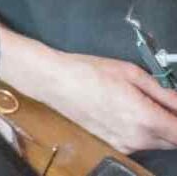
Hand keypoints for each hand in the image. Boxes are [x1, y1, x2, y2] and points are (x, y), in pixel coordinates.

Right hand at [39, 53, 176, 152]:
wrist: (55, 82)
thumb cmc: (90, 72)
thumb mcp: (131, 73)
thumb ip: (163, 91)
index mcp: (145, 119)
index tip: (175, 107)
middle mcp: (137, 139)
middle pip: (172, 140)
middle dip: (172, 122)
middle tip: (162, 101)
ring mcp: (124, 145)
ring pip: (156, 143)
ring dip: (159, 128)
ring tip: (141, 102)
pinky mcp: (112, 146)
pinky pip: (138, 142)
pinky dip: (142, 131)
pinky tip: (126, 110)